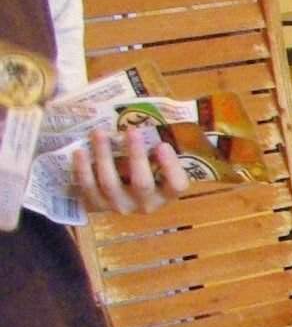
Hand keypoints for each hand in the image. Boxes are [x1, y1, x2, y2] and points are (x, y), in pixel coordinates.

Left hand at [72, 124, 187, 216]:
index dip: (171, 167)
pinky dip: (83, 169)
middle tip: (132, 131)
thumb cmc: (139, 172)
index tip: (162, 145)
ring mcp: (120, 206)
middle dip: (136, 156)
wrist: (113, 195)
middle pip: (142, 184)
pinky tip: (80, 152)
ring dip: (104, 156)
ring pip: (110, 183)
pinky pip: (88, 187)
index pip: (177, 186)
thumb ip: (155, 150)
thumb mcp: (154, 164)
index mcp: (165, 194)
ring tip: (99, 133)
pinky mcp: (98, 204)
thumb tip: (146, 120)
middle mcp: (145, 204)